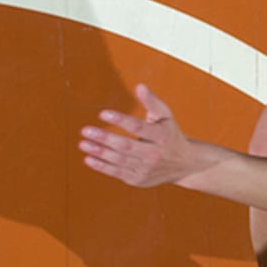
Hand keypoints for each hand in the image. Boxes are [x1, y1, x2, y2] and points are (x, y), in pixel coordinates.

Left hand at [79, 84, 199, 186]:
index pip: (138, 127)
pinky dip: (102, 166)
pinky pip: (117, 173)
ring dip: (99, 152)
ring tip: (83, 143)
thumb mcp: (166, 116)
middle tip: (85, 130)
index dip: (120, 120)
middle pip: (125, 146)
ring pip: (119, 160)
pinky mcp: (138, 180)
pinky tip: (88, 158)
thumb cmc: (169, 134)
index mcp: (161, 136)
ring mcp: (145, 169)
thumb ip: (151, 101)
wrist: (183, 164)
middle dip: (104, 138)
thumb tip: (139, 86)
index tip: (102, 114)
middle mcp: (154, 154)